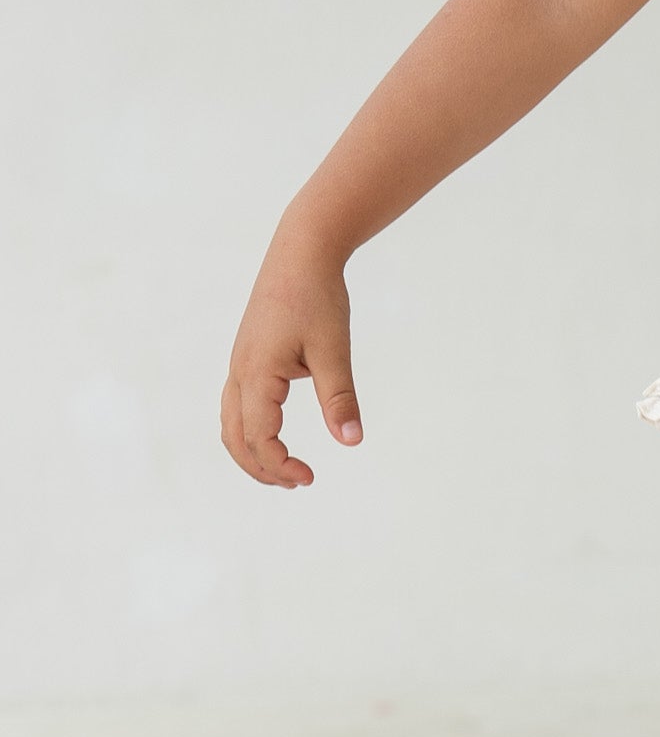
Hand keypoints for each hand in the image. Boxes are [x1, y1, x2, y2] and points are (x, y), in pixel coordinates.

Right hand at [221, 231, 362, 488]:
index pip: (259, 437)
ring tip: (286, 469)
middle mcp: (239, 372)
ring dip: (252, 452)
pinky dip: (250, 431)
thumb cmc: (317, 297)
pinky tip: (275, 433)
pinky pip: (236, 406)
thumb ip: (340, 397)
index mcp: (257, 374)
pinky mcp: (246, 358)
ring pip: (231, 423)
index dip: (281, 465)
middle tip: (298, 483)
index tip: (311, 478)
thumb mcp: (334, 349)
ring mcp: (239, 365)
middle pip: (235, 438)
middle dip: (261, 468)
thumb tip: (352, 441)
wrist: (300, 253)